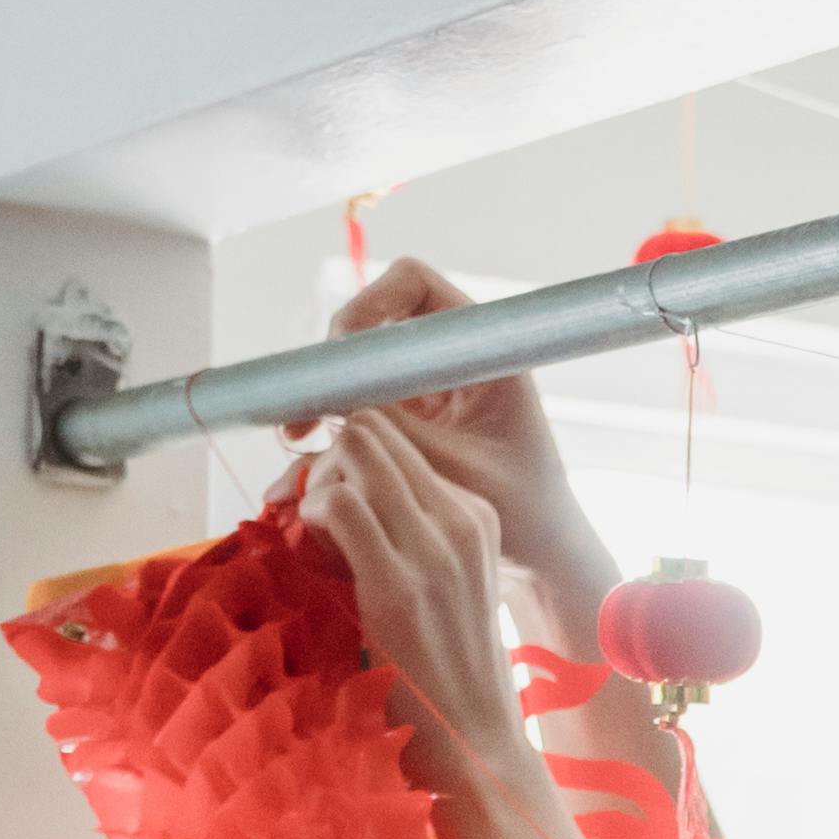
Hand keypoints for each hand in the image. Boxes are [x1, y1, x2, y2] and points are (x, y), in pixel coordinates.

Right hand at [298, 256, 609, 620]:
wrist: (541, 555)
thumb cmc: (524, 511)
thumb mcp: (455, 469)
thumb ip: (396, 430)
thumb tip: (332, 398)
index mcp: (481, 348)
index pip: (414, 283)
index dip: (370, 305)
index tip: (342, 356)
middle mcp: (451, 357)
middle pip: (373, 325)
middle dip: (334, 362)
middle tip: (304, 407)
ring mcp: (427, 387)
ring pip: (360, 370)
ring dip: (325, 398)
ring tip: (297, 438)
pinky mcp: (411, 421)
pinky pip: (362, 409)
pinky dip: (336, 429)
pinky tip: (308, 459)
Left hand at [301, 416, 561, 838]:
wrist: (479, 746)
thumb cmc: (449, 676)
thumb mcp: (445, 587)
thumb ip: (409, 535)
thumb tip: (341, 497)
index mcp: (477, 516)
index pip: (396, 439)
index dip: (348, 456)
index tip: (324, 498)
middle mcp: (463, 520)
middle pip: (372, 431)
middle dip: (328, 458)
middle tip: (308, 510)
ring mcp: (435, 548)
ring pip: (353, 454)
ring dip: (316, 485)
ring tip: (311, 537)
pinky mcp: (400, 582)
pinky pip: (337, 503)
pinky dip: (310, 516)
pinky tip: (314, 554)